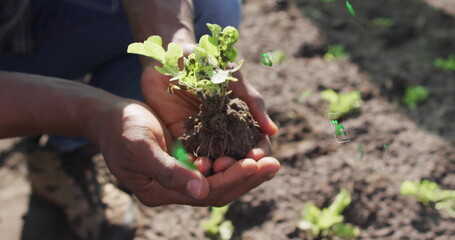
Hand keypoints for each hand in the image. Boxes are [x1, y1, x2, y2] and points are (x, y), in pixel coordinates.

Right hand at [94, 100, 279, 205]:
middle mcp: (174, 188)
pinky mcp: (184, 162)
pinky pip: (214, 167)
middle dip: (247, 178)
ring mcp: (180, 176)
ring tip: (269, 159)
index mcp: (160, 191)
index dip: (231, 180)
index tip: (255, 162)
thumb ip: (168, 171)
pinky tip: (250, 151)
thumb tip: (200, 190)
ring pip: (219, 181)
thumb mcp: (140, 146)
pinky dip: (232, 161)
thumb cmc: (120, 128)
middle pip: (217, 191)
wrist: (108, 116)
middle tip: (275, 164)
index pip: (205, 193)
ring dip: (245, 171)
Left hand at [141, 63, 277, 159]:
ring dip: (214, 168)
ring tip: (210, 167)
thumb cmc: (206, 61)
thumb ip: (252, 101)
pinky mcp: (182, 136)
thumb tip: (272, 130)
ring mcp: (204, 135)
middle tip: (227, 165)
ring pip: (214, 161)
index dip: (258, 153)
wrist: (171, 55)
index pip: (256, 142)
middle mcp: (225, 131)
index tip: (254, 157)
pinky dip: (192, 163)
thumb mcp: (233, 77)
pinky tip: (193, 165)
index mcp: (241, 118)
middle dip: (235, 166)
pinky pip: (189, 155)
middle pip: (237, 158)